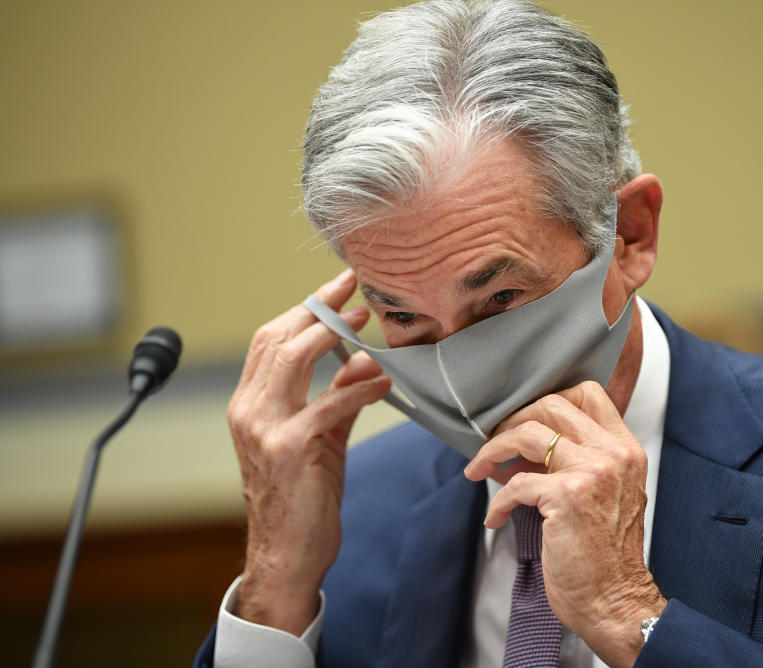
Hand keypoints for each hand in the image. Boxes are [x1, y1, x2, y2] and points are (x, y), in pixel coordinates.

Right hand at [227, 269, 390, 633]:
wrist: (287, 555)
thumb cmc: (301, 497)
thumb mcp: (321, 440)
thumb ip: (338, 399)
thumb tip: (362, 360)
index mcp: (249, 404)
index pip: (269, 340)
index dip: (304, 310)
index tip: (338, 289)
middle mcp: (247, 410)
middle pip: (277, 338)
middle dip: (317, 307)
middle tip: (354, 289)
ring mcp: (262, 429)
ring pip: (291, 359)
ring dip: (331, 333)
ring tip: (363, 319)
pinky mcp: (286, 449)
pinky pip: (327, 404)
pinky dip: (358, 387)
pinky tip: (382, 379)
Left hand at [464, 381, 666, 667]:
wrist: (615, 601)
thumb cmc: (605, 555)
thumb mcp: (608, 495)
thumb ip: (581, 462)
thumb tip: (527, 445)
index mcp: (625, 450)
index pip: (588, 392)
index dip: (547, 400)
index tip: (523, 421)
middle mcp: (613, 455)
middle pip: (552, 404)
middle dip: (513, 420)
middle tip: (494, 444)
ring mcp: (592, 473)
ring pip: (528, 433)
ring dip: (493, 450)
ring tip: (479, 470)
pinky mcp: (567, 497)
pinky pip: (516, 484)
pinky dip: (498, 501)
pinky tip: (495, 517)